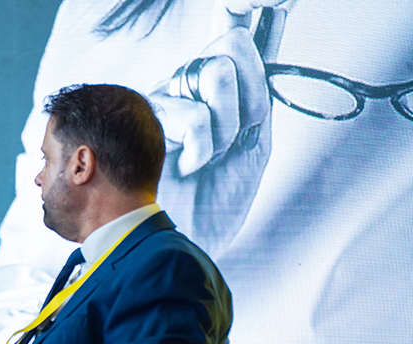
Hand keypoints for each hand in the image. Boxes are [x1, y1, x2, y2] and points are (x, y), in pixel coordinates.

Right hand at [149, 13, 278, 256]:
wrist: (185, 241)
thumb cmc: (215, 200)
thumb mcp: (253, 144)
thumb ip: (256, 95)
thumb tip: (251, 34)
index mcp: (222, 89)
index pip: (240, 34)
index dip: (249, 10)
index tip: (277, 3)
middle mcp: (191, 85)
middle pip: (232, 43)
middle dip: (248, 96)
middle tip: (237, 138)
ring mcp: (167, 97)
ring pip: (216, 72)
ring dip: (226, 126)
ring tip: (208, 158)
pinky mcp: (144, 118)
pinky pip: (193, 111)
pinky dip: (203, 145)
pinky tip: (189, 166)